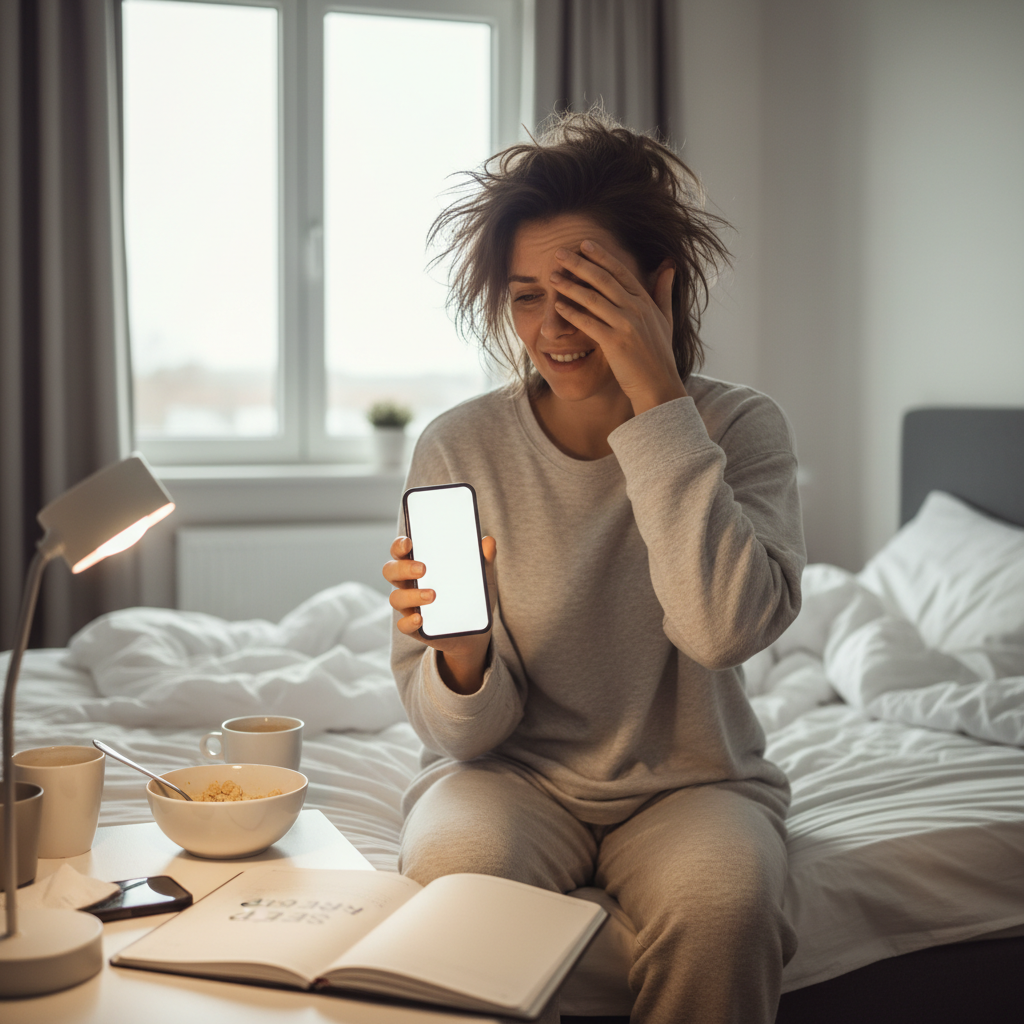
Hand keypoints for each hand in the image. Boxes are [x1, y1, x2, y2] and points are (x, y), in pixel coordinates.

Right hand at [382, 535, 496, 694]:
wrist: (474, 632)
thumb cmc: (470, 597)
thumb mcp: (480, 578)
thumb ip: (483, 560)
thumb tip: (489, 541)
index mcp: (418, 566)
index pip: (400, 551)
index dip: (399, 545)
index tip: (409, 542)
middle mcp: (409, 584)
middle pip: (391, 571)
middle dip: (403, 568)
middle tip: (423, 569)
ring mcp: (409, 606)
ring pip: (396, 598)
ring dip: (411, 595)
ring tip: (432, 595)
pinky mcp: (414, 628)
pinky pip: (403, 625)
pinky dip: (409, 621)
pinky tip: (421, 619)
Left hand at [550, 240, 685, 413]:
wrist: (658, 386)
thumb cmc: (659, 355)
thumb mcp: (666, 319)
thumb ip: (663, 292)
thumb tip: (668, 266)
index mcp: (646, 301)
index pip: (620, 272)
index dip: (601, 256)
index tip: (584, 244)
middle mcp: (636, 309)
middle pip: (603, 279)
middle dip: (580, 264)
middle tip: (560, 252)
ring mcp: (626, 325)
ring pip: (593, 298)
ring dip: (570, 286)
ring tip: (552, 276)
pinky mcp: (615, 343)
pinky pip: (589, 323)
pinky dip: (572, 313)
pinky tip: (557, 306)